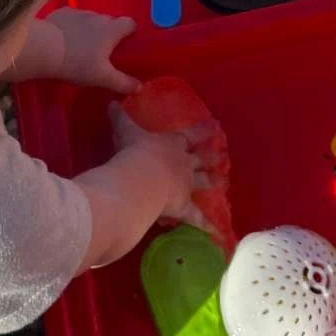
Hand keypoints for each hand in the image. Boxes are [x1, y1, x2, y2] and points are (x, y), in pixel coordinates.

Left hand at [45, 9, 137, 93]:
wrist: (44, 48)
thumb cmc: (78, 63)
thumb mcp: (102, 77)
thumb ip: (122, 82)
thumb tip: (139, 87)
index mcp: (112, 29)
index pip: (130, 23)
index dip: (131, 32)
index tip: (127, 44)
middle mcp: (98, 16)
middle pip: (110, 21)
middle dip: (109, 33)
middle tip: (103, 51)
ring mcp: (79, 12)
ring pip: (91, 19)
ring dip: (90, 29)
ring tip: (82, 46)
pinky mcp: (61, 12)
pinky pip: (72, 18)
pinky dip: (72, 26)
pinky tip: (65, 38)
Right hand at [111, 106, 224, 228]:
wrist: (140, 180)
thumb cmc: (134, 152)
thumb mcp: (125, 131)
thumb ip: (120, 117)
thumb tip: (112, 102)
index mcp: (172, 144)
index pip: (190, 135)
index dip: (203, 131)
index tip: (216, 127)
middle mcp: (183, 163)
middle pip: (200, 159)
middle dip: (211, 157)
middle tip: (223, 155)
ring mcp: (186, 185)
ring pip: (203, 182)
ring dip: (213, 182)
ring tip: (224, 182)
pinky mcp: (183, 207)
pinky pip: (196, 217)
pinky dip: (207, 224)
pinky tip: (217, 232)